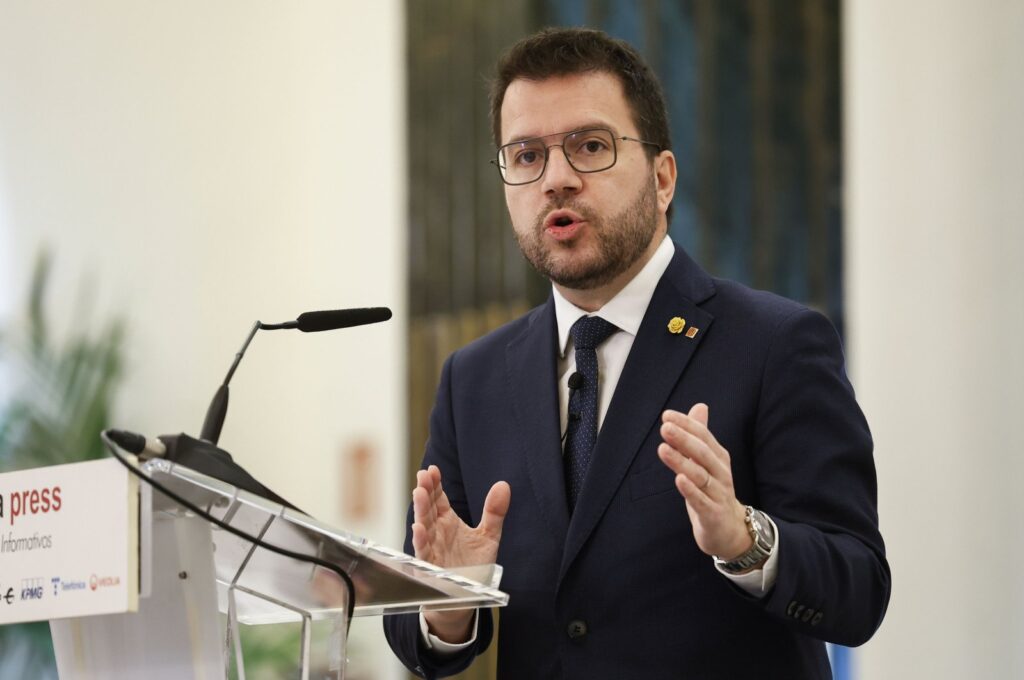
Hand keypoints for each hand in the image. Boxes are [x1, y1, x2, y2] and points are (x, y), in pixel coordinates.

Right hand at [411, 465, 510, 642]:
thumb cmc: (473, 565)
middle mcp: (437, 532)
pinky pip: (423, 552)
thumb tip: (503, 484)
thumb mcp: (488, 535)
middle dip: (425, 491)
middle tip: (424, 475)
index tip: (433, 469)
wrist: (468, 596)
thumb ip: (494, 511)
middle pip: (429, 507)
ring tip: (418, 492)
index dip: (435, 484)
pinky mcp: (431, 567)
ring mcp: (432, 548)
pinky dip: (420, 540)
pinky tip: (418, 528)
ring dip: (420, 509)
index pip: (438, 498)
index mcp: (447, 521)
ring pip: (423, 526)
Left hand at [657, 404, 750, 559]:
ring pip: (700, 476)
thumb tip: (700, 406)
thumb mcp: (707, 461)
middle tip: (665, 428)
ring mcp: (718, 494)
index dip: (686, 425)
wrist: (730, 529)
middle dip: (684, 439)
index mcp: (718, 458)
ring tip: (663, 449)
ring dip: (681, 462)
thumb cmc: (713, 491)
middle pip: (703, 453)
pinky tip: (678, 479)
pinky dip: (690, 491)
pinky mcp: (713, 514)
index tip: (666, 415)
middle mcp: (721, 473)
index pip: (703, 436)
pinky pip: (701, 501)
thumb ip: (701, 435)